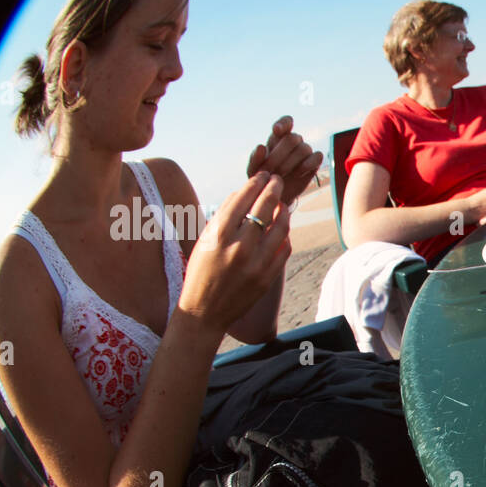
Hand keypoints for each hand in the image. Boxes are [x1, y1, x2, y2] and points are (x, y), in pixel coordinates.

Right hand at [179, 173, 290, 332]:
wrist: (204, 311)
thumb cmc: (200, 272)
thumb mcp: (204, 240)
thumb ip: (222, 216)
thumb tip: (242, 193)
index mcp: (218, 235)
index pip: (242, 198)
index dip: (255, 183)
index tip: (262, 175)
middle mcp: (238, 247)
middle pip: (264, 208)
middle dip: (273, 189)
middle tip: (277, 181)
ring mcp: (256, 263)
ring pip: (281, 227)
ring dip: (284, 211)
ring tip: (283, 204)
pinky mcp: (268, 277)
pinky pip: (284, 248)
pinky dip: (285, 235)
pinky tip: (282, 229)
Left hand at [246, 116, 323, 205]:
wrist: (276, 195)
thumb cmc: (264, 179)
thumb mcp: (254, 170)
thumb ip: (254, 158)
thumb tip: (261, 146)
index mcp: (278, 138)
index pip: (286, 122)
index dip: (283, 123)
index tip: (276, 130)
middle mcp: (293, 142)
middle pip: (292, 138)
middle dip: (279, 155)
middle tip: (270, 170)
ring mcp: (305, 151)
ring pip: (304, 148)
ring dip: (290, 162)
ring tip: (280, 175)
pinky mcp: (314, 162)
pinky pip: (317, 156)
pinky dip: (308, 164)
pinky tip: (297, 173)